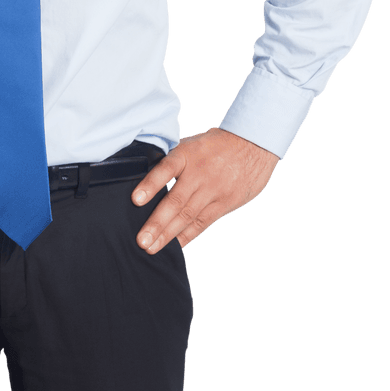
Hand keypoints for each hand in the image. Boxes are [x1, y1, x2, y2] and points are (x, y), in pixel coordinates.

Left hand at [132, 128, 279, 251]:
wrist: (253, 144)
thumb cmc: (215, 145)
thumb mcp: (191, 143)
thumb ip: (171, 160)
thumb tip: (145, 176)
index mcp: (186, 154)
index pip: (165, 169)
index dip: (150, 184)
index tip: (136, 200)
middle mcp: (199, 174)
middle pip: (176, 201)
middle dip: (157, 222)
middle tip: (141, 240)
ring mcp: (213, 190)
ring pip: (188, 215)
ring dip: (168, 234)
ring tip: (151, 247)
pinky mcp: (224, 203)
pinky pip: (202, 222)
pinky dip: (187, 235)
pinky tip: (174, 246)